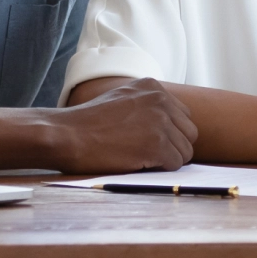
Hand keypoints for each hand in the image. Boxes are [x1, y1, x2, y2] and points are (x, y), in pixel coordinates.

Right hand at [46, 77, 197, 173]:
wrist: (66, 135)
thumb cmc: (88, 123)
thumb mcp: (122, 99)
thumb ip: (147, 105)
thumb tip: (173, 124)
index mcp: (153, 87)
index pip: (183, 116)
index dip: (170, 134)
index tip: (150, 141)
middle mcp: (160, 100)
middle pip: (190, 133)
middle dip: (174, 147)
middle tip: (148, 154)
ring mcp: (160, 122)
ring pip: (186, 151)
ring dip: (167, 160)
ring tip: (139, 157)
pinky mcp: (157, 144)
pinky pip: (176, 164)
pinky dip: (161, 169)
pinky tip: (138, 163)